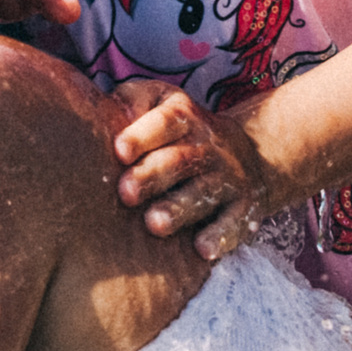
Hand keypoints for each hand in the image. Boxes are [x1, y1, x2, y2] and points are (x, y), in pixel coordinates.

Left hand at [111, 80, 273, 260]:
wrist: (253, 154)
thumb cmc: (179, 131)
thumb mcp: (160, 101)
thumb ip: (131, 101)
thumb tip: (98, 111)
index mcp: (183, 118)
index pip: (165, 122)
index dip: (142, 135)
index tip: (119, 151)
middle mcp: (207, 147)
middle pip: (179, 160)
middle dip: (152, 176)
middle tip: (126, 193)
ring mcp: (228, 179)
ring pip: (203, 193)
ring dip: (179, 209)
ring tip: (154, 223)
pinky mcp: (244, 209)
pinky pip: (235, 223)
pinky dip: (221, 236)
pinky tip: (202, 249)